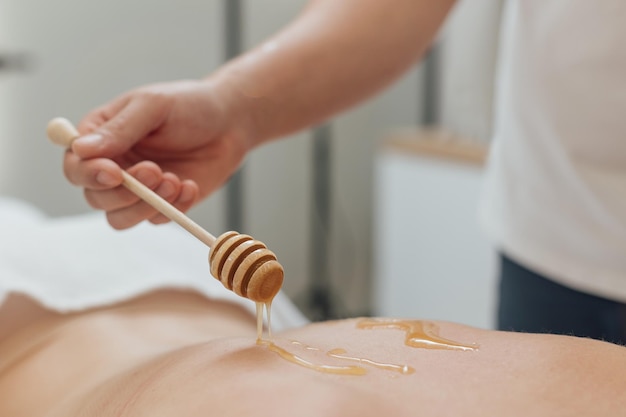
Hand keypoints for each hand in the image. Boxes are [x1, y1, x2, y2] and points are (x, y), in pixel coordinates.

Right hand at [64, 79, 251, 228]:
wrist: (230, 123)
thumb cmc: (189, 105)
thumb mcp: (154, 106)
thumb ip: (120, 129)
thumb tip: (81, 148)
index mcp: (101, 138)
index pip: (76, 166)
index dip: (89, 174)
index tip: (114, 173)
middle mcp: (114, 167)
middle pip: (95, 198)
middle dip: (124, 193)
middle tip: (155, 171)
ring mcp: (138, 190)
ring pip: (120, 218)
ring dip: (146, 206)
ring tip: (174, 180)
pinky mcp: (163, 205)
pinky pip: (156, 220)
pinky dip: (174, 208)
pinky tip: (190, 185)